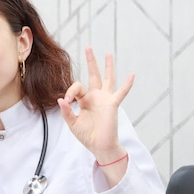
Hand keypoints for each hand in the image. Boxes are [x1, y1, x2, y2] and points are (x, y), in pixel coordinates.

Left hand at [57, 47, 133, 163]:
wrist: (99, 145)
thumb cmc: (87, 136)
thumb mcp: (72, 123)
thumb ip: (66, 111)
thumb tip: (60, 99)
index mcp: (85, 100)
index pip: (77, 87)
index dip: (70, 91)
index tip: (67, 100)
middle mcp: (96, 97)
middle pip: (94, 75)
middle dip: (91, 61)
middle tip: (88, 47)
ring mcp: (105, 99)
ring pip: (108, 79)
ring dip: (108, 66)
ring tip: (108, 53)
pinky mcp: (112, 104)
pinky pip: (121, 93)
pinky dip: (127, 84)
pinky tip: (132, 75)